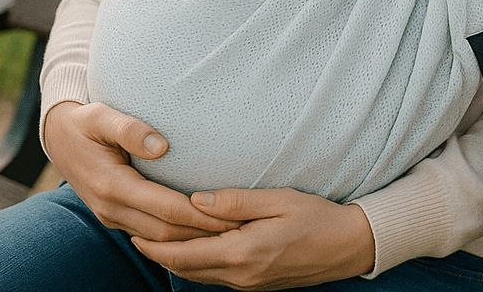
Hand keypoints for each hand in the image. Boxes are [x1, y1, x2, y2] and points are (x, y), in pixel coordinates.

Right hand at [44, 101, 238, 241]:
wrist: (58, 137)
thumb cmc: (85, 122)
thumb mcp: (100, 115)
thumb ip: (128, 128)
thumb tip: (161, 146)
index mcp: (112, 185)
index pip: (165, 208)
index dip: (198, 214)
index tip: (229, 213)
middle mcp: (112, 208)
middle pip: (166, 232)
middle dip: (203, 232)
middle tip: (240, 227)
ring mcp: (112, 216)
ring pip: (159, 239)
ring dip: (192, 239)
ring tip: (228, 231)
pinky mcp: (115, 217)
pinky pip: (149, 234)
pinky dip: (175, 236)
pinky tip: (199, 230)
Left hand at [132, 186, 375, 288]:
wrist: (348, 247)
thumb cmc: (315, 216)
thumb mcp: (277, 200)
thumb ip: (235, 202)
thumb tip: (195, 201)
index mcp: (244, 252)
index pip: (187, 254)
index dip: (157, 246)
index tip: (134, 232)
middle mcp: (242, 275)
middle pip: (187, 269)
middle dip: (158, 254)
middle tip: (133, 234)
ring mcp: (248, 284)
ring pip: (199, 276)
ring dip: (174, 261)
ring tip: (153, 240)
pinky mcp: (254, 284)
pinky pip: (215, 277)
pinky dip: (194, 264)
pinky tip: (188, 250)